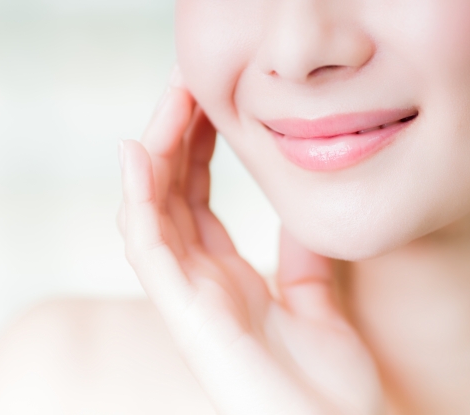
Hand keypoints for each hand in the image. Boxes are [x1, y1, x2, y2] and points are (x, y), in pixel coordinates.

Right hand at [118, 68, 384, 414]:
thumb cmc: (330, 383)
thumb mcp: (318, 301)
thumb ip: (301, 255)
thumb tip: (300, 210)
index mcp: (231, 281)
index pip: (199, 202)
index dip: (199, 151)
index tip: (214, 105)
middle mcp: (203, 285)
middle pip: (173, 198)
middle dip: (176, 139)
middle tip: (188, 86)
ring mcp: (190, 300)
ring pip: (154, 213)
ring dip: (155, 155)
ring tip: (170, 101)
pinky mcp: (187, 316)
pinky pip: (149, 250)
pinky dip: (138, 201)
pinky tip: (140, 155)